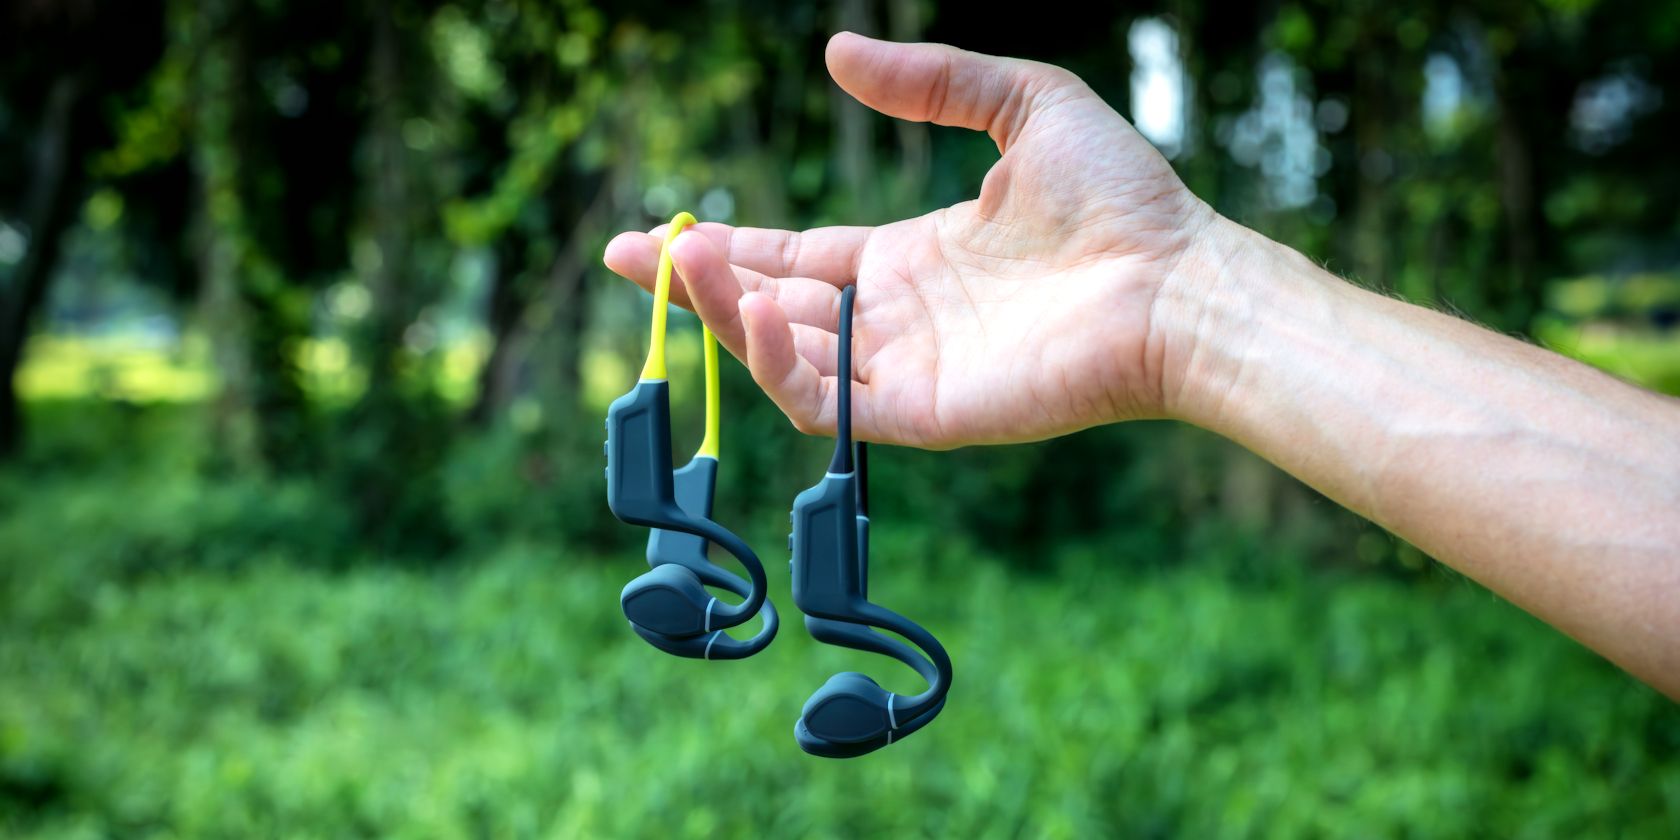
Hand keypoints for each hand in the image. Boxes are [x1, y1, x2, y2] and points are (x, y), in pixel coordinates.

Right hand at [604, 32, 1219, 448]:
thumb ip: (931, 80)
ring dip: (729, 316)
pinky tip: (761, 306)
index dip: (734, 248)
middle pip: (775, 310)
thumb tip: (833, 52)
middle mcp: (900, 318)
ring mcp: (910, 370)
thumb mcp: (1021, 102)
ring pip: (788, 360)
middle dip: (701, 286)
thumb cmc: (1118, 196)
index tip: (665, 232)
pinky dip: (782, 364)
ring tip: (690, 263)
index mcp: (913, 258)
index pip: (801, 258)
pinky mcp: (926, 414)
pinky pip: (831, 403)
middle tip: (627, 254)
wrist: (1177, 276)